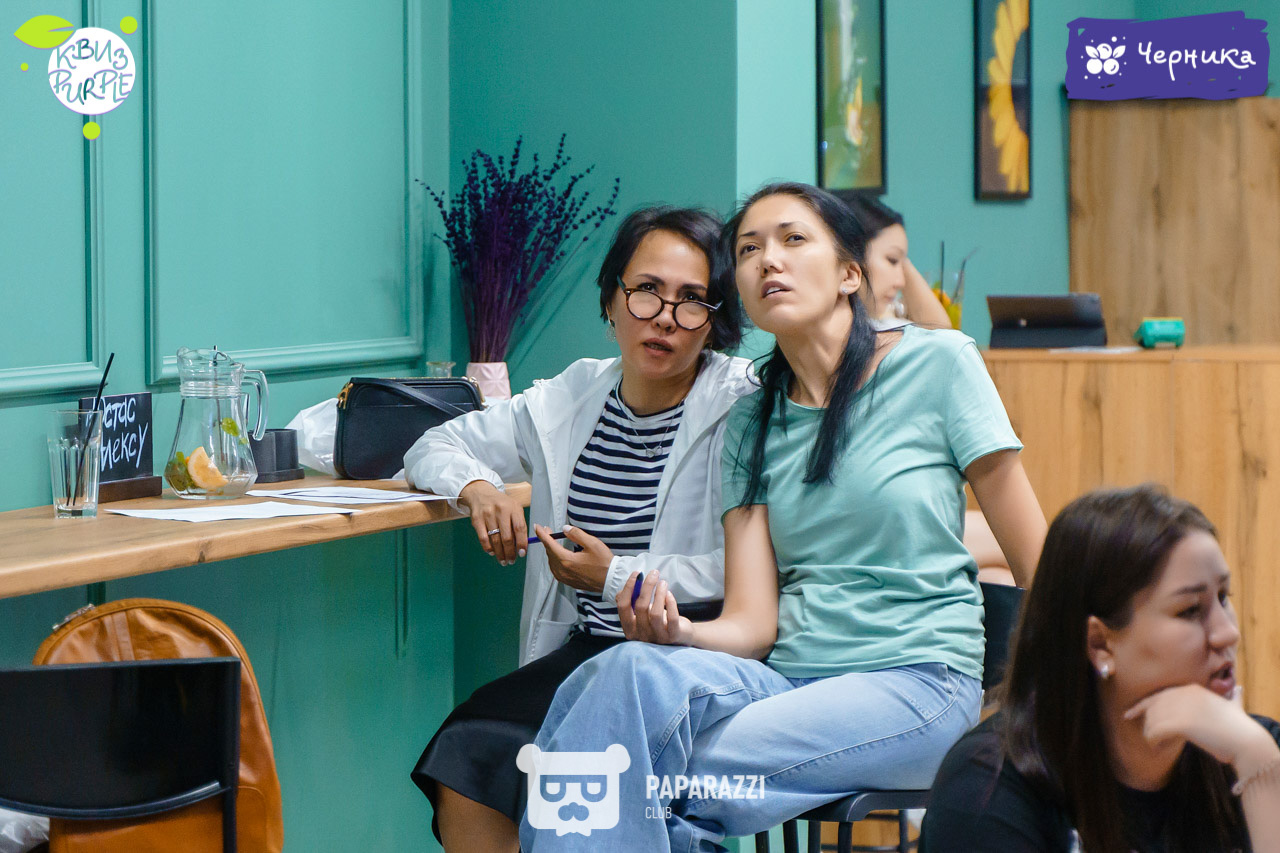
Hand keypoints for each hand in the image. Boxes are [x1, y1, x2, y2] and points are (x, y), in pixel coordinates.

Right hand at [459, 480, 526, 565]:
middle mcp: (501, 510)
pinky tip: (492, 552)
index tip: (522, 553)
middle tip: (511, 560)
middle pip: (507, 537)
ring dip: (500, 553)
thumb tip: (521, 546)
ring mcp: (488, 515)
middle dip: (510, 552)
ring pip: (495, 540)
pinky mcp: (477, 520)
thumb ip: (518, 525)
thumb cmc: (501, 504)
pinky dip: (488, 548)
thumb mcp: (514, 509)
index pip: (520, 528)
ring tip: (503, 560)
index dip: (522, 543)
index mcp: (513, 508)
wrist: (481, 494)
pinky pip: (483, 538)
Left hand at [535, 524, 612, 592]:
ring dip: (550, 551)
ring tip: (553, 542)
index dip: (542, 534)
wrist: (612, 580)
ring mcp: (565, 578)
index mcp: (566, 560)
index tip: (537, 527)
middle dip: (547, 541)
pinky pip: (556, 570)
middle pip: (549, 553)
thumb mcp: (592, 543)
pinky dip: (555, 561)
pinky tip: (558, 557)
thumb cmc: (604, 562)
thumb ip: (576, 534)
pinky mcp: (569, 582)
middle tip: (548, 531)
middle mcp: (563, 570)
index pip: (549, 544)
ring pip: (552, 562)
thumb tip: (564, 529)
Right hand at [615, 570, 693, 645]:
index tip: (637, 574)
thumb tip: (624, 590)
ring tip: (663, 582)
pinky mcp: (672, 636)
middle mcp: (641, 635)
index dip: (628, 588)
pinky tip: (669, 594)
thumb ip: (630, 603)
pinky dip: (670, 603)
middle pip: (640, 607)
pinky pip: (671, 618)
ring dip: (659, 593)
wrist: (679, 635)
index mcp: (629, 629)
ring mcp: (657, 637)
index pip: (623, 607)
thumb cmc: (658, 621)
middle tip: (654, 573)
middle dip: (647, 586)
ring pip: (655, 613)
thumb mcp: (641, 613)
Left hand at [1124, 683, 1273, 768]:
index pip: (1157, 696)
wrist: (1246, 740)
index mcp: (1191, 688)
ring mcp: (1181, 707)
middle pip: (1152, 709)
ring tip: (1158, 746)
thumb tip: (1238, 690)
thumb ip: (1230, 697)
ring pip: (1151, 721)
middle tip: (1151, 739)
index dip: (1141, 706)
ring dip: (1151, 736)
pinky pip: (1154, 732)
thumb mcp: (1231, 705)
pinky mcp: (1180, 723)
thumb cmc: (1239, 728)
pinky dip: (1152, 742)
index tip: (1128, 715)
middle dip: (1148, 725)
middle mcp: (1183, 693)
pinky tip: (1158, 748)